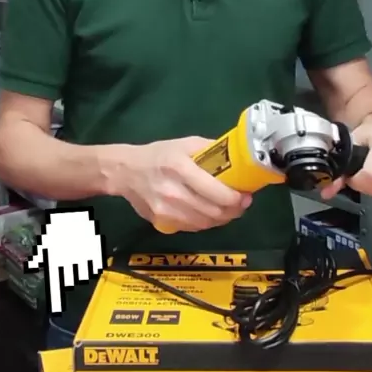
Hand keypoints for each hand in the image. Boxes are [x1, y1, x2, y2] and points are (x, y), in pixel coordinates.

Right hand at [116, 136, 251, 232]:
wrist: (125, 171)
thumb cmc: (159, 155)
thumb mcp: (185, 144)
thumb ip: (211, 150)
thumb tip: (238, 159)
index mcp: (180, 168)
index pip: (216, 192)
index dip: (236, 198)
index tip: (246, 195)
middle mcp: (173, 191)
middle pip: (213, 211)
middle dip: (234, 210)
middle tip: (242, 204)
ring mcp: (166, 210)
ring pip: (205, 223)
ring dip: (222, 219)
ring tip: (229, 210)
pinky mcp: (162, 222)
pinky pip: (193, 227)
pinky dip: (206, 223)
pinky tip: (210, 214)